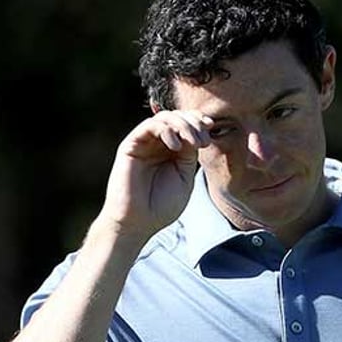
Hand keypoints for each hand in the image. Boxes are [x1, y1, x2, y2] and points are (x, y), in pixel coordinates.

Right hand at [97, 110, 211, 240]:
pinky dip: (165, 130)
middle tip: (203, 140)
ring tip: (192, 142)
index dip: (198, 121)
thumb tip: (196, 133)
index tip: (211, 128)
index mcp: (171, 151)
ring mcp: (143, 144)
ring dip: (182, 125)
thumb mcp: (184, 177)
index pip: (185, 125)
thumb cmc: (160, 206)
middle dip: (193, 122)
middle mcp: (156, 144)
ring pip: (163, 118)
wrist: (138, 223)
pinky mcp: (130, 146)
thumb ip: (189, 154)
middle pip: (176, 117)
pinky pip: (148, 126)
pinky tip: (176, 146)